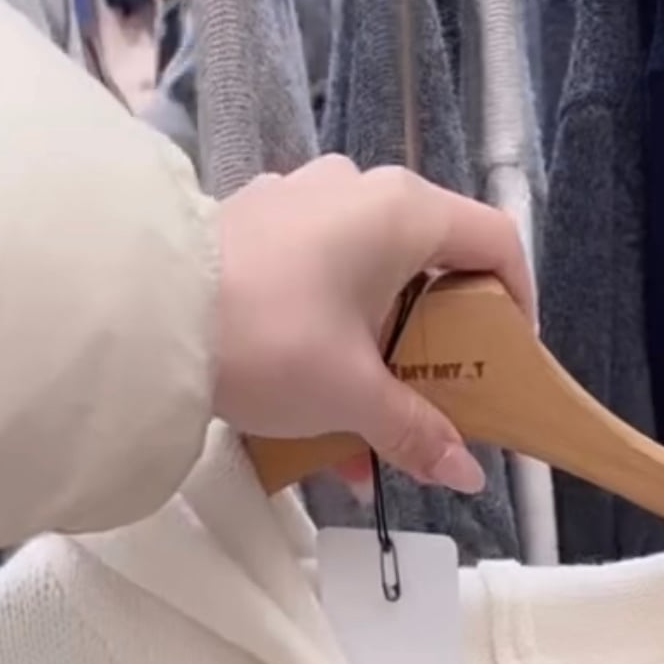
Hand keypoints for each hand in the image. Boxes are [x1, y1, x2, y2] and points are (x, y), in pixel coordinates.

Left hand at [211, 157, 533, 494]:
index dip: (516, 305)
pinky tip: (310, 416)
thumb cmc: (271, 338)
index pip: (495, 242)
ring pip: (366, 282)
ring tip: (361, 438)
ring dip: (375, 359)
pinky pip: (315, 283)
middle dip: (435, 349)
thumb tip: (466, 474)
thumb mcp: (352, 396)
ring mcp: (302, 202)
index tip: (510, 364)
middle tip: (434, 408)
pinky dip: (327, 341)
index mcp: (402, 211)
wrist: (146, 311)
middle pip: (428, 267)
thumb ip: (416, 432)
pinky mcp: (256, 227)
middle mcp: (357, 189)